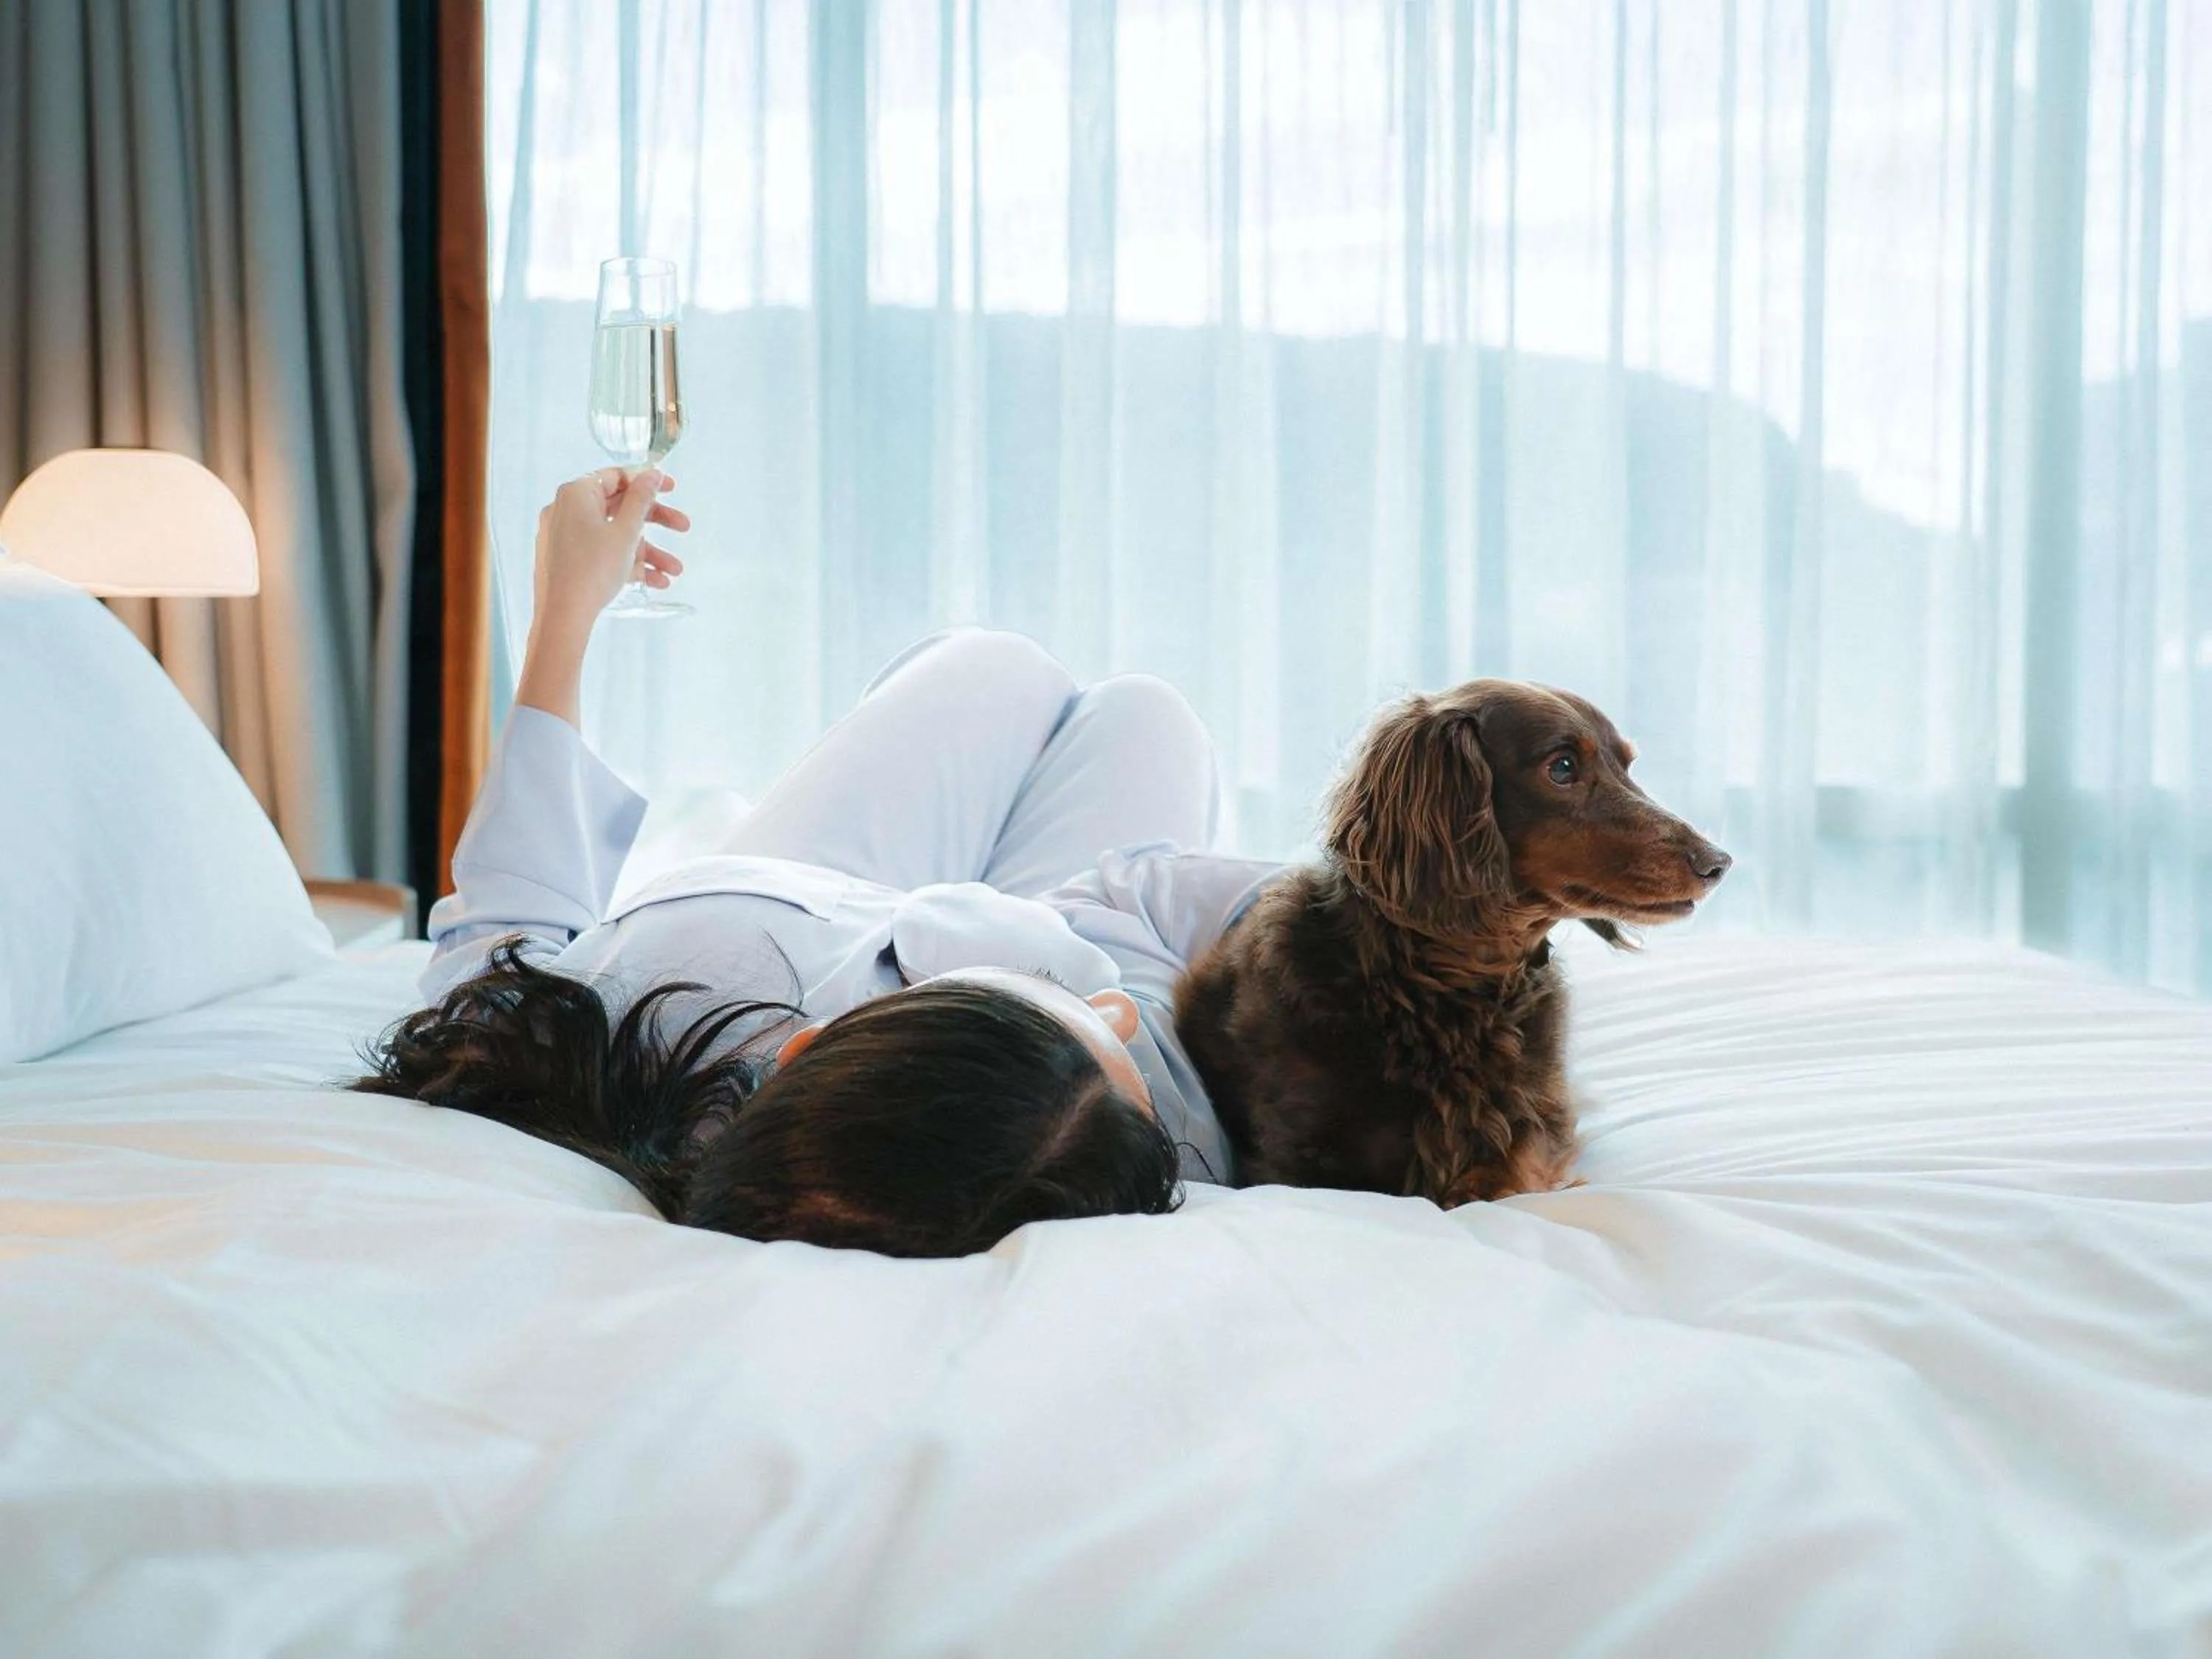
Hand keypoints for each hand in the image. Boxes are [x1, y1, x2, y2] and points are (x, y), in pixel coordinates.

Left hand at [529, 466, 689, 635]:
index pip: (616, 476)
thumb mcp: (626, 532)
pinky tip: (655, 581)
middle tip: (683, 527)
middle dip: (655, 522)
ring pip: (614, 535)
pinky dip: (626, 563)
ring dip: (647, 551)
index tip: (670, 488)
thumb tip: (652, 474)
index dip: (647, 481)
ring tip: (674, 571)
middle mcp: (566, 510)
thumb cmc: (592, 570)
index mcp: (577, 494)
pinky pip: (601, 552)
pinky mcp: (566, 559)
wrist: (562, 616)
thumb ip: (642, 499)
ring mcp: (564, 536)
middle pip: (619, 507)